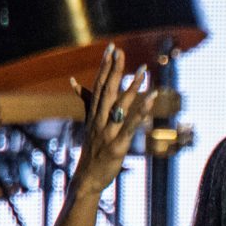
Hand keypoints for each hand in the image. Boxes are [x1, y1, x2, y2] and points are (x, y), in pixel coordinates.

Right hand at [70, 44, 155, 195]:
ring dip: (132, 88)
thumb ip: (85, 100)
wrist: (87, 177)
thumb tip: (73, 81)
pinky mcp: (117, 146)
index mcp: (93, 114)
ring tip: (144, 71)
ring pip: (119, 107)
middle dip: (114, 70)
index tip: (112, 47)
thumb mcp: (88, 122)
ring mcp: (107, 133)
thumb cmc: (91, 149)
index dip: (105, 66)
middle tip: (121, 51)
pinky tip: (151, 100)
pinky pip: (130, 127)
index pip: (98, 85)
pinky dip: (141, 114)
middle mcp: (98, 120)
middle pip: (107, 91)